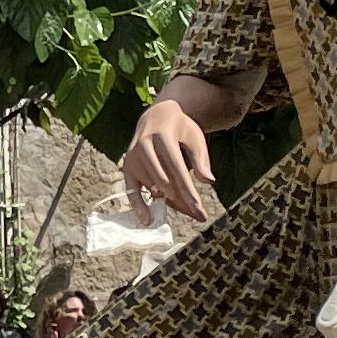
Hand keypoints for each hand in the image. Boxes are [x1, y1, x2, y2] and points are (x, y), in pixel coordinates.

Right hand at [121, 94, 214, 220]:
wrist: (155, 117)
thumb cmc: (180, 129)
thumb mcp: (194, 137)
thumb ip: (201, 158)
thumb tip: (209, 180)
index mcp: (162, 136)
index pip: (176, 168)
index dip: (187, 189)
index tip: (198, 207)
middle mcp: (144, 147)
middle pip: (165, 181)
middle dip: (183, 201)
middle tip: (199, 215)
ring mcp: (133, 158)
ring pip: (153, 187)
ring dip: (170, 202)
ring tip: (188, 210)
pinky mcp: (127, 167)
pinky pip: (131, 190)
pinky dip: (138, 206)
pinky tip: (147, 220)